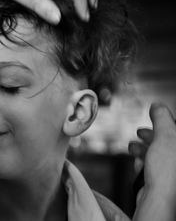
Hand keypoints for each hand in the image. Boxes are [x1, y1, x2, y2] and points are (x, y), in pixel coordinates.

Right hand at [131, 103, 175, 220]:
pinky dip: (144, 162)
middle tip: (142, 133)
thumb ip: (162, 118)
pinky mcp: (165, 183)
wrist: (159, 201)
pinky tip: (138, 161)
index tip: (155, 116)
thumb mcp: (166, 136)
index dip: (165, 122)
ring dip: (144, 149)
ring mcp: (173, 173)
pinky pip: (154, 167)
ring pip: (159, 155)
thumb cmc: (169, 174)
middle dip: (152, 136)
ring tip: (134, 147)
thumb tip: (158, 106)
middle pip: (168, 142)